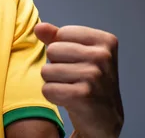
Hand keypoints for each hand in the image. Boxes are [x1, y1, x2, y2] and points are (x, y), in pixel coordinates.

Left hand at [34, 23, 123, 137]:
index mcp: (105, 41)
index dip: (62, 49)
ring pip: (46, 70)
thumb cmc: (89, 81)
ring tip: (71, 88)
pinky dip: (53, 96)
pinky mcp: (83, 96)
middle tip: (73, 77)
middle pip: (52, 51)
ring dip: (53, 82)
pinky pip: (47, 89)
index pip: (62, 34)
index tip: (78, 62)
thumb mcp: (78, 53)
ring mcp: (95, 76)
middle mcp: (103, 56)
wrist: (105, 118)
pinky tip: (68, 99)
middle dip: (55, 65)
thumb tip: (39, 27)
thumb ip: (56, 37)